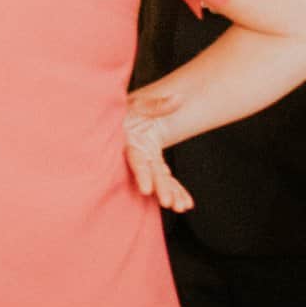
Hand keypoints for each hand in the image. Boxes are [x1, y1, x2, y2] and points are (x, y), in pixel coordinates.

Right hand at [123, 91, 192, 211]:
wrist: (119, 115)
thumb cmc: (125, 109)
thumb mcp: (138, 105)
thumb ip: (158, 105)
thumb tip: (180, 99)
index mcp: (129, 143)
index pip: (136, 160)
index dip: (142, 174)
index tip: (147, 189)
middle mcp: (136, 155)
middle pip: (150, 173)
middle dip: (161, 188)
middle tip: (169, 203)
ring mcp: (146, 161)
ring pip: (160, 179)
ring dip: (172, 193)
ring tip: (182, 207)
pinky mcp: (152, 163)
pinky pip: (165, 177)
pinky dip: (175, 189)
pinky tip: (186, 204)